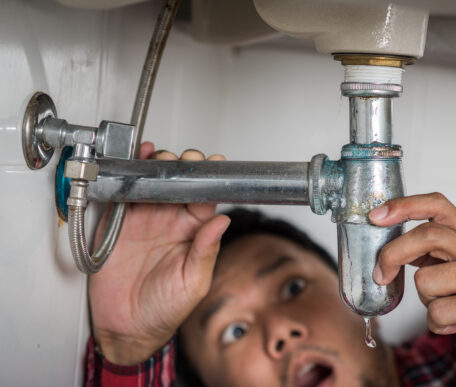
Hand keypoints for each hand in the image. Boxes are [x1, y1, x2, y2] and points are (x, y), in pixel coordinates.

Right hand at [89, 142, 229, 364]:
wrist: (125, 328)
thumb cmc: (163, 312)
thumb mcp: (192, 284)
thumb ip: (205, 252)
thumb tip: (222, 221)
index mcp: (192, 234)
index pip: (204, 198)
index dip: (209, 179)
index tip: (212, 164)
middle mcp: (170, 222)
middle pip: (180, 182)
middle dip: (183, 165)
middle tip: (183, 160)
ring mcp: (144, 219)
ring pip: (153, 181)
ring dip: (158, 164)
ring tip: (161, 158)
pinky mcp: (118, 221)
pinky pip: (124, 191)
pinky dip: (129, 172)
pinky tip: (137, 160)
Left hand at [369, 193, 455, 372]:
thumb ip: (436, 253)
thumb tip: (390, 250)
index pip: (437, 204)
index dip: (403, 205)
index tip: (376, 216)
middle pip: (427, 235)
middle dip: (392, 255)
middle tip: (380, 275)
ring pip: (426, 281)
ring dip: (426, 302)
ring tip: (446, 309)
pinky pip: (439, 312)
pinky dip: (437, 325)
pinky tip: (453, 325)